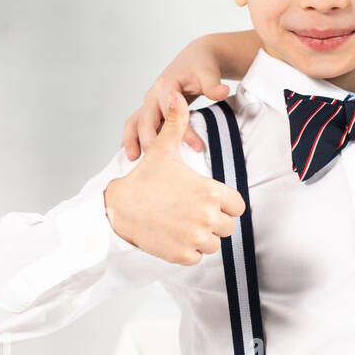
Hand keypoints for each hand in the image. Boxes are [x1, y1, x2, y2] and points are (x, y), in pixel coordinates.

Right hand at [105, 92, 244, 264]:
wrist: (117, 208)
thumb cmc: (144, 180)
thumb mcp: (162, 150)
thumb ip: (176, 124)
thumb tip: (177, 96)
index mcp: (211, 192)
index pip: (237, 206)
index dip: (224, 205)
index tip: (207, 201)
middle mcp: (207, 217)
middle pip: (228, 227)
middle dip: (213, 222)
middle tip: (191, 213)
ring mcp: (195, 238)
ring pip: (215, 244)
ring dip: (203, 238)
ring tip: (183, 225)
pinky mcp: (182, 255)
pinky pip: (199, 257)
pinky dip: (190, 251)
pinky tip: (175, 237)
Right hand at [121, 36, 229, 159]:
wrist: (196, 58)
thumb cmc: (202, 66)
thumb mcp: (209, 73)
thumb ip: (214, 85)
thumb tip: (222, 92)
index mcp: (166, 85)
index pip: (170, 111)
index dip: (182, 130)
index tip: (197, 147)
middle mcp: (153, 95)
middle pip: (145, 119)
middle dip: (150, 141)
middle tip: (160, 163)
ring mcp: (150, 103)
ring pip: (134, 122)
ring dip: (132, 140)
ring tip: (133, 160)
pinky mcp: (151, 109)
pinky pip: (137, 125)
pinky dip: (133, 138)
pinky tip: (133, 155)